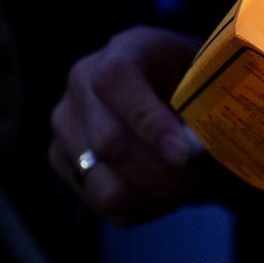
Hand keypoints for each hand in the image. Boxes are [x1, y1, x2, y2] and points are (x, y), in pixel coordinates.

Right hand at [49, 26, 200, 224]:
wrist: (162, 85)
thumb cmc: (188, 81)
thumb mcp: (202, 78)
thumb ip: (202, 107)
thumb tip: (199, 149)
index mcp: (120, 53)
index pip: (116, 84)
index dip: (149, 123)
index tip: (182, 155)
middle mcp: (80, 85)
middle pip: (110, 144)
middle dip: (161, 174)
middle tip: (195, 180)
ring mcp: (65, 126)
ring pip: (104, 185)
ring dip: (151, 197)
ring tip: (180, 189)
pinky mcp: (61, 161)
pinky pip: (100, 205)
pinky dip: (139, 209)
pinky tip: (159, 195)